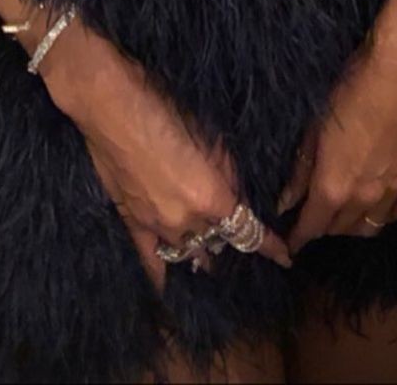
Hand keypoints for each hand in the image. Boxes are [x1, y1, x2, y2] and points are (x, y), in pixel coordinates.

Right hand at [39, 18, 290, 291]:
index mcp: (212, 198)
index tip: (284, 256)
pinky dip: (163, 276)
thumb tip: (237, 195)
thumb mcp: (212, 136)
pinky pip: (149, 260)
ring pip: (190, 251)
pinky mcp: (132, 222)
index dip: (269, 245)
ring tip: (212, 250)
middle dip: (231, 233)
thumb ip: (229, 172)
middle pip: (220, 240)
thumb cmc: (165, 107)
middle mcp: (187, 221)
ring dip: (204, 247)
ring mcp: (157, 226)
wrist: (112, 103)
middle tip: (237, 226)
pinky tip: (169, 292)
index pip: (249, 232)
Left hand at [281, 32, 396, 252]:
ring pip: (369, 227)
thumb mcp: (314, 128)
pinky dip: (381, 216)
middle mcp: (363, 199)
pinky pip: (395, 213)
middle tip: (313, 217)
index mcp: (333, 187)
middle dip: (322, 229)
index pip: (311, 228)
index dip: (298, 239)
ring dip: (351, 226)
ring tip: (342, 215)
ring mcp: (391, 191)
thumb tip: (285, 202)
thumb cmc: (350, 93)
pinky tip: (375, 206)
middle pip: (339, 230)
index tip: (290, 246)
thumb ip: (300, 171)